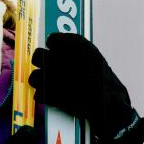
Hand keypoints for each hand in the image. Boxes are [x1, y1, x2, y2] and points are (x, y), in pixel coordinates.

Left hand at [29, 33, 143, 143]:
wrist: (110, 104)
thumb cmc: (102, 79)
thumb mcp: (92, 55)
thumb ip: (73, 48)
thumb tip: (54, 43)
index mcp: (75, 46)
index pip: (52, 39)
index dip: (54, 47)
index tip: (57, 53)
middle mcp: (62, 58)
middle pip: (37, 55)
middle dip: (41, 62)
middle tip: (48, 67)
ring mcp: (55, 77)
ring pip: (34, 76)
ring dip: (39, 80)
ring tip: (48, 83)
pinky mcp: (52, 96)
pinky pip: (38, 93)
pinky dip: (43, 96)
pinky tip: (51, 95)